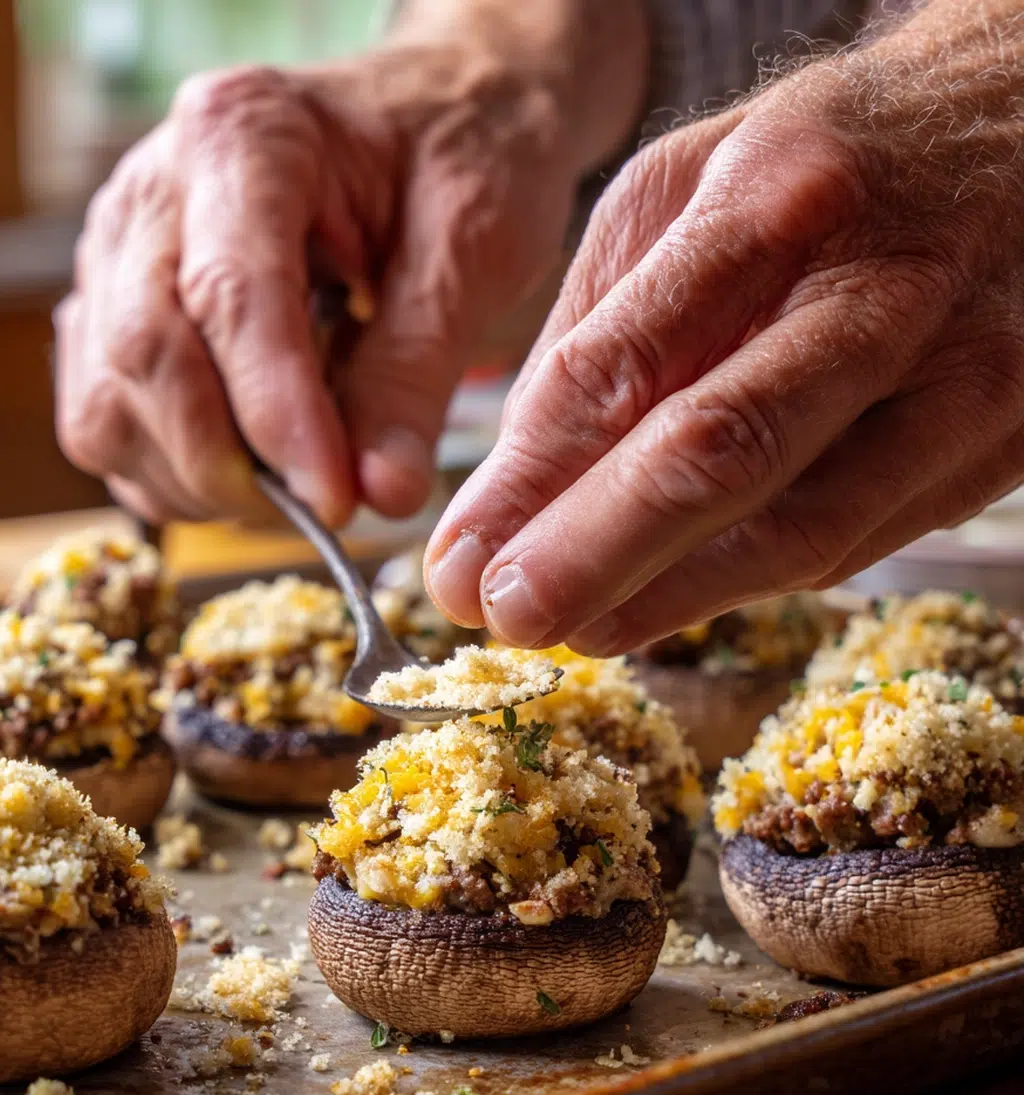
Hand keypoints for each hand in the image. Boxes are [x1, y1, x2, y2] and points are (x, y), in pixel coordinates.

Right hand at [54, 44, 583, 527]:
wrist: (435, 116)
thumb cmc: (459, 159)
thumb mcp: (468, 252)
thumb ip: (413, 374)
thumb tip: (378, 493)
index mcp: (244, 136)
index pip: (230, 296)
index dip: (277, 416)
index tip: (335, 501)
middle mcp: (155, 190)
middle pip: (143, 353)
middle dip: (230, 463)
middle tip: (323, 508)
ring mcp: (120, 253)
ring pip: (106, 405)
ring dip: (196, 479)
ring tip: (293, 486)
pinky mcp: (114, 312)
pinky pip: (106, 423)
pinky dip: (170, 474)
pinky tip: (249, 468)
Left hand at [424, 0, 1023, 649]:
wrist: (1022, 131)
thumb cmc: (819, 165)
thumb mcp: (680, 197)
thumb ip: (596, 336)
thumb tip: (512, 493)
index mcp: (779, 199)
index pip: (629, 365)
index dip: (533, 482)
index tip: (457, 561)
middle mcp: (883, 290)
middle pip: (724, 452)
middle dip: (595, 555)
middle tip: (503, 620)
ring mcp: (962, 375)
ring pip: (802, 528)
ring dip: (668, 599)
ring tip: (572, 632)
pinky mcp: (997, 444)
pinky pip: (853, 541)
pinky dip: (745, 583)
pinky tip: (667, 601)